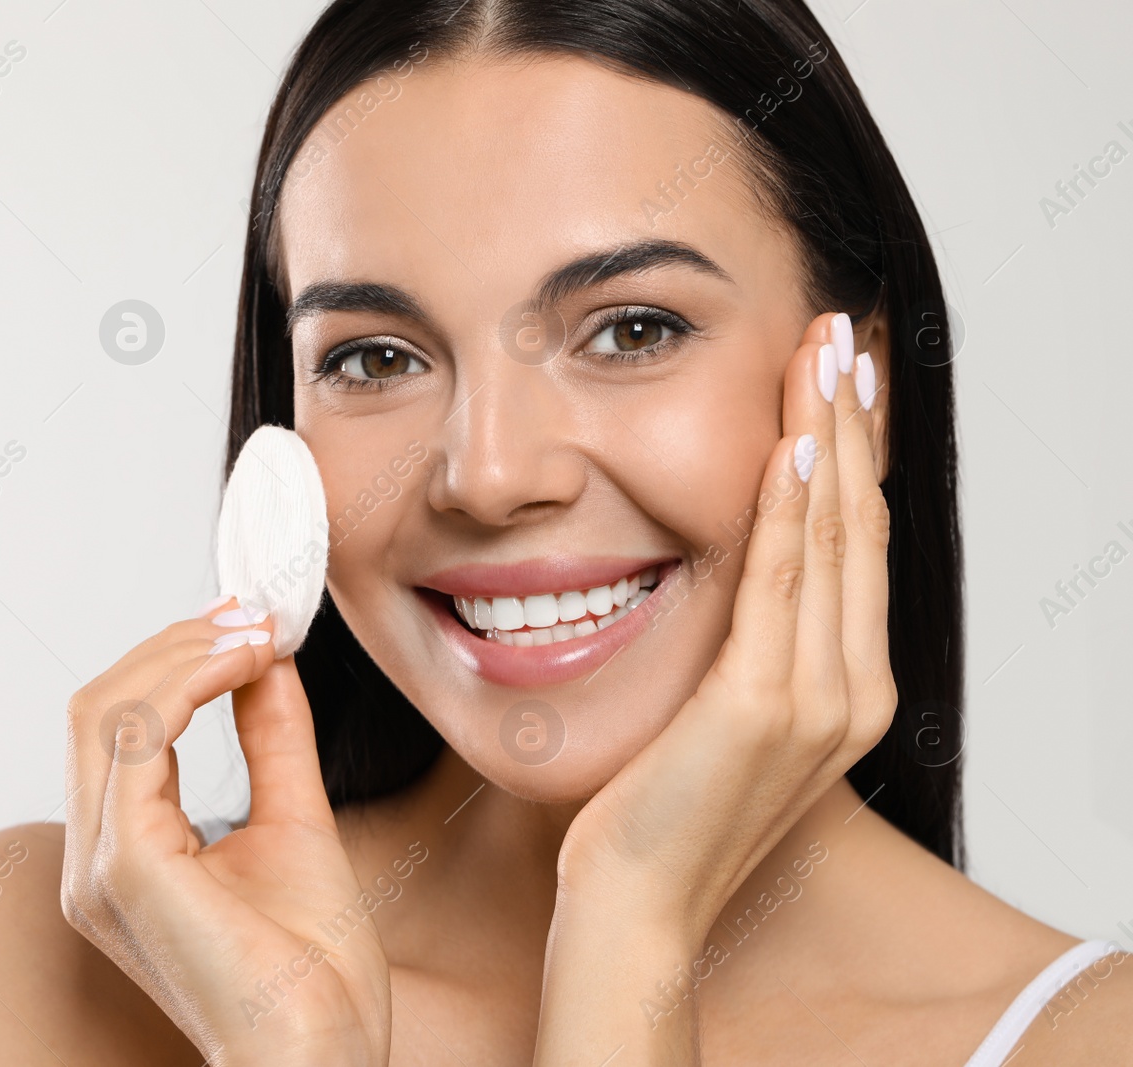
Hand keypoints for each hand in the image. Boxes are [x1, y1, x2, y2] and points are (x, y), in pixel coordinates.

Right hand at [61, 598, 391, 1066]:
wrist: (325, 1054)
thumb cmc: (313, 969)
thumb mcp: (294, 820)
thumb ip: (272, 740)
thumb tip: (268, 659)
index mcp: (121, 853)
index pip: (117, 725)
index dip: (175, 659)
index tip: (246, 620)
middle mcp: (91, 859)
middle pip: (98, 704)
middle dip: (176, 644)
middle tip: (253, 612)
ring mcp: (98, 865)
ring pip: (107, 709)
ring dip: (185, 653)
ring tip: (258, 633)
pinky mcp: (125, 867)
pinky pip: (138, 738)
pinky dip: (190, 682)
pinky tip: (248, 665)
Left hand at [534, 312, 895, 1061]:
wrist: (637, 899)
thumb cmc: (657, 809)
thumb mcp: (716, 713)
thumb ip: (743, 645)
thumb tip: (724, 571)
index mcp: (847, 690)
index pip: (856, 547)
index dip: (851, 458)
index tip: (838, 383)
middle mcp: (853, 690)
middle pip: (859, 525)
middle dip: (850, 423)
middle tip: (841, 335)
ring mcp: (820, 699)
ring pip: (832, 537)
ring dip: (827, 437)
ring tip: (824, 355)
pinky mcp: (766, 704)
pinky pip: (781, 580)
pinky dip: (788, 507)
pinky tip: (789, 443)